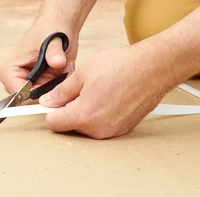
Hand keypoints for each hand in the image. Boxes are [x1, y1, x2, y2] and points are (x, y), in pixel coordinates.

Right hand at [0, 22, 78, 93]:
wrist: (59, 24)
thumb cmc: (50, 29)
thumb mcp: (53, 40)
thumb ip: (54, 53)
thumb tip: (57, 62)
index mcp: (9, 70)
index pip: (19, 96)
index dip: (38, 96)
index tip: (55, 88)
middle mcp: (15, 79)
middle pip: (32, 100)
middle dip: (51, 90)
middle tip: (63, 72)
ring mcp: (28, 83)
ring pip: (44, 99)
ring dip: (58, 86)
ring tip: (65, 67)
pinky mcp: (40, 84)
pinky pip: (52, 94)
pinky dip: (62, 84)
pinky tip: (66, 69)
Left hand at [40, 44, 174, 138]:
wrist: (152, 69)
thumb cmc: (121, 67)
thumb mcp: (82, 73)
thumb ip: (61, 91)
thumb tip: (48, 101)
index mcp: (84, 116)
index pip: (53, 123)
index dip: (50, 109)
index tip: (50, 100)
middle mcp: (98, 130)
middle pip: (69, 125)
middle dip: (68, 109)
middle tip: (78, 89)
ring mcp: (112, 132)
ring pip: (86, 125)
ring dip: (85, 111)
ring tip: (96, 90)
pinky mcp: (122, 129)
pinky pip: (101, 125)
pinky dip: (99, 113)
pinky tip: (107, 96)